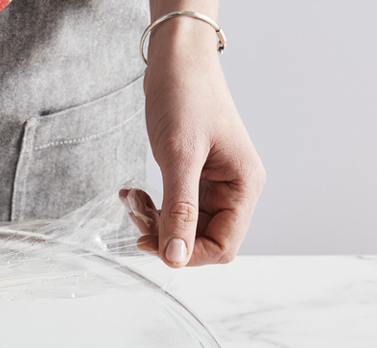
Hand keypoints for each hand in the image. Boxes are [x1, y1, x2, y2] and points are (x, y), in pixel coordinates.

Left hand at [133, 19, 264, 266]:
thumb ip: (180, 209)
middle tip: (138, 215)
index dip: (188, 253)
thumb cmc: (186, 96)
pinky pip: (172, 209)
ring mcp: (213, 185)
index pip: (224, 246)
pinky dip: (151, 207)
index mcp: (243, 185)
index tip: (153, 243)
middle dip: (166, 234)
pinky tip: (132, 193)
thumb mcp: (180, 155)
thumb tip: (176, 256)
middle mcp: (233, 189)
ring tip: (133, 198)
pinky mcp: (193, 178)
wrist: (177, 62)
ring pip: (183, 227)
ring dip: (153, 221)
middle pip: (202, 240)